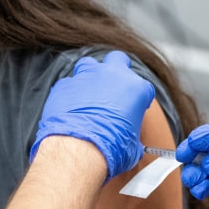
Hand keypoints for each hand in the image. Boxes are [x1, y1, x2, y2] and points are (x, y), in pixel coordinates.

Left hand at [30, 51, 154, 180]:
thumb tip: (130, 144)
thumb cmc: (111, 149)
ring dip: (90, 76)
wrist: (79, 149)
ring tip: (88, 95)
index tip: (133, 110)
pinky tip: (70, 109)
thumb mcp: (132, 146)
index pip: (143, 88)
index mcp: (135, 88)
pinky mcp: (65, 85)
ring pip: (90, 65)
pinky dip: (70, 94)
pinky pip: (69, 85)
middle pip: (118, 60)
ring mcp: (86, 76)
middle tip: (113, 87)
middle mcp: (112, 75)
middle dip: (117, 69)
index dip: (138, 99)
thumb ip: (132, 135)